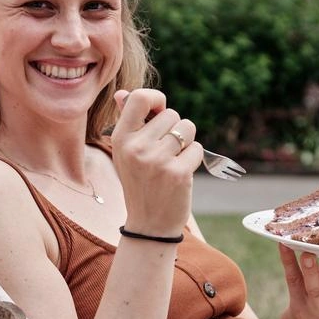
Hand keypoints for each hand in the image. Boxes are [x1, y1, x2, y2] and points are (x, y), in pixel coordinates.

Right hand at [109, 89, 203, 236]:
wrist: (149, 225)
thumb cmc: (139, 182)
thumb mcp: (125, 153)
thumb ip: (126, 121)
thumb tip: (122, 93)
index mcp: (121, 138)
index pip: (140, 98)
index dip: (156, 98)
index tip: (160, 111)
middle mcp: (137, 148)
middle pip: (172, 114)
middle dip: (174, 129)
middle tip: (164, 152)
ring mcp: (158, 161)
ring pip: (187, 129)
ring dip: (186, 142)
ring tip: (173, 160)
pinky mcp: (178, 173)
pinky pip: (197, 148)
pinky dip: (194, 158)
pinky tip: (181, 172)